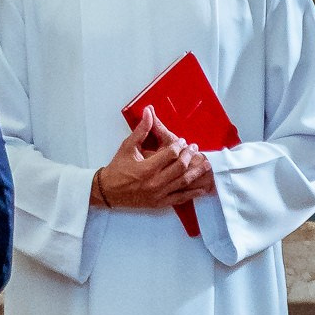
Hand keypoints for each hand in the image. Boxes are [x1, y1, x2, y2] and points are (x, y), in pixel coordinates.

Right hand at [92, 108, 214, 211]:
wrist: (108, 191)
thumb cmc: (117, 168)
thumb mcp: (127, 147)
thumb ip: (141, 130)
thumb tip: (148, 112)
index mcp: (146, 168)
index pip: (170, 154)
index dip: (179, 146)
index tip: (182, 141)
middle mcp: (154, 182)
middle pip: (180, 167)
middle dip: (189, 156)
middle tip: (194, 148)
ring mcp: (158, 194)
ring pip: (183, 182)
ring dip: (197, 173)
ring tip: (206, 164)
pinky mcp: (160, 203)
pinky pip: (180, 198)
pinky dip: (193, 193)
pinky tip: (203, 188)